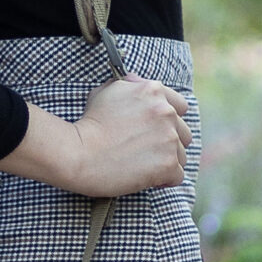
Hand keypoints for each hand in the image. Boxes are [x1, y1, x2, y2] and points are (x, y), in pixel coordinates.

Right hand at [0, 76, 190, 196]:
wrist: (78, 153)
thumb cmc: (89, 124)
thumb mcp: (106, 91)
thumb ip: (129, 85)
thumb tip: (138, 82)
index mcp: (153, 91)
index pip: (180, 107)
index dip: (168, 122)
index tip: (154, 132)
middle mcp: (166, 112)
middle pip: (183, 132)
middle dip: (168, 143)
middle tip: (145, 152)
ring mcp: (169, 138)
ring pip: (181, 155)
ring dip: (166, 161)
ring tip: (143, 166)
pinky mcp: (167, 164)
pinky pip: (177, 175)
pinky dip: (164, 180)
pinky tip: (147, 179)